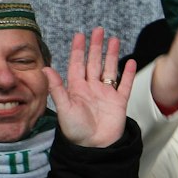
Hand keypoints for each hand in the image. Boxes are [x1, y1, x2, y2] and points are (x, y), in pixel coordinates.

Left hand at [44, 29, 134, 146]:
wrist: (93, 147)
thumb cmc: (75, 130)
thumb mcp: (63, 107)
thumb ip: (56, 88)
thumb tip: (46, 68)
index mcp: (76, 88)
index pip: (77, 63)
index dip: (79, 49)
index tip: (80, 35)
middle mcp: (91, 88)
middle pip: (94, 62)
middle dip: (96, 46)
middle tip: (99, 30)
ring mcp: (106, 94)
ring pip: (109, 70)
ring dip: (112, 55)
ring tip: (115, 40)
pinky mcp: (119, 102)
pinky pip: (125, 85)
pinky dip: (128, 74)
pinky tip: (131, 62)